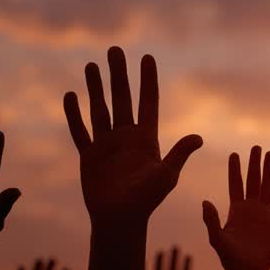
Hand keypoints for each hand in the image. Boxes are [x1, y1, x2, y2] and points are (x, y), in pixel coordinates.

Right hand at [63, 47, 202, 228]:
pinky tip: (71, 95)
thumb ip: (179, 154)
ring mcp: (107, 145)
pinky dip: (74, 114)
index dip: (147, 80)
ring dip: (96, 87)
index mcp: (147, 138)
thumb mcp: (167, 175)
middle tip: (115, 50)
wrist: (121, 220)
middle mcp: (127, 137)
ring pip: (100, 109)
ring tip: (92, 64)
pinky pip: (80, 130)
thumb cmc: (148, 200)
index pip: (148, 101)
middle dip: (119, 74)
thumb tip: (199, 137)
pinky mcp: (89, 156)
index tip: (147, 57)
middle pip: (122, 98)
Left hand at [203, 146, 269, 269]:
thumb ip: (211, 220)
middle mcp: (249, 208)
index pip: (235, 184)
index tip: (235, 154)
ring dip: (269, 171)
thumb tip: (205, 202)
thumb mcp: (217, 238)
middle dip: (253, 164)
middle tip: (256, 147)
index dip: (235, 169)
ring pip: (267, 186)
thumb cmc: (230, 259)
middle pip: (252, 180)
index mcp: (235, 210)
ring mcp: (263, 214)